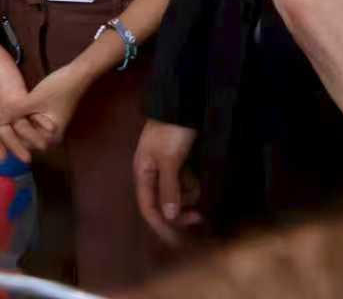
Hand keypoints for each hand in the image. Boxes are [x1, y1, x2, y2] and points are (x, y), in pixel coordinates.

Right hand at [0, 42, 32, 162]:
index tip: (2, 156)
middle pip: (6, 134)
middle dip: (16, 146)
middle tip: (27, 158)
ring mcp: (10, 107)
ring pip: (20, 126)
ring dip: (30, 136)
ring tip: (42, 146)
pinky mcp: (22, 97)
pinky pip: (30, 112)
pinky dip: (38, 120)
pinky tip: (48, 127)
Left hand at [0, 60, 98, 156]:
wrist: (77, 73)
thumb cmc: (59, 88)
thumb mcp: (34, 100)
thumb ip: (13, 111)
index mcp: (49, 138)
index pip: (22, 144)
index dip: (6, 137)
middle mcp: (48, 137)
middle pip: (23, 137)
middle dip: (8, 129)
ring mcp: (47, 127)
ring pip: (25, 127)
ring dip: (12, 121)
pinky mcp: (45, 116)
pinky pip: (28, 119)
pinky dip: (19, 115)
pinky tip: (5, 109)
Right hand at [132, 120, 203, 245]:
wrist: (183, 100)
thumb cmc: (172, 129)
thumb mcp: (170, 160)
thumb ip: (168, 188)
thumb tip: (169, 215)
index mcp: (143, 172)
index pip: (148, 208)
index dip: (161, 226)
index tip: (178, 241)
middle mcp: (152, 173)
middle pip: (163, 204)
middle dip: (180, 211)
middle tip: (200, 217)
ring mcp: (165, 167)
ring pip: (177, 194)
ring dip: (189, 193)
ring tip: (199, 181)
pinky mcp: (178, 161)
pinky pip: (185, 182)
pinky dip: (192, 183)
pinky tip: (200, 177)